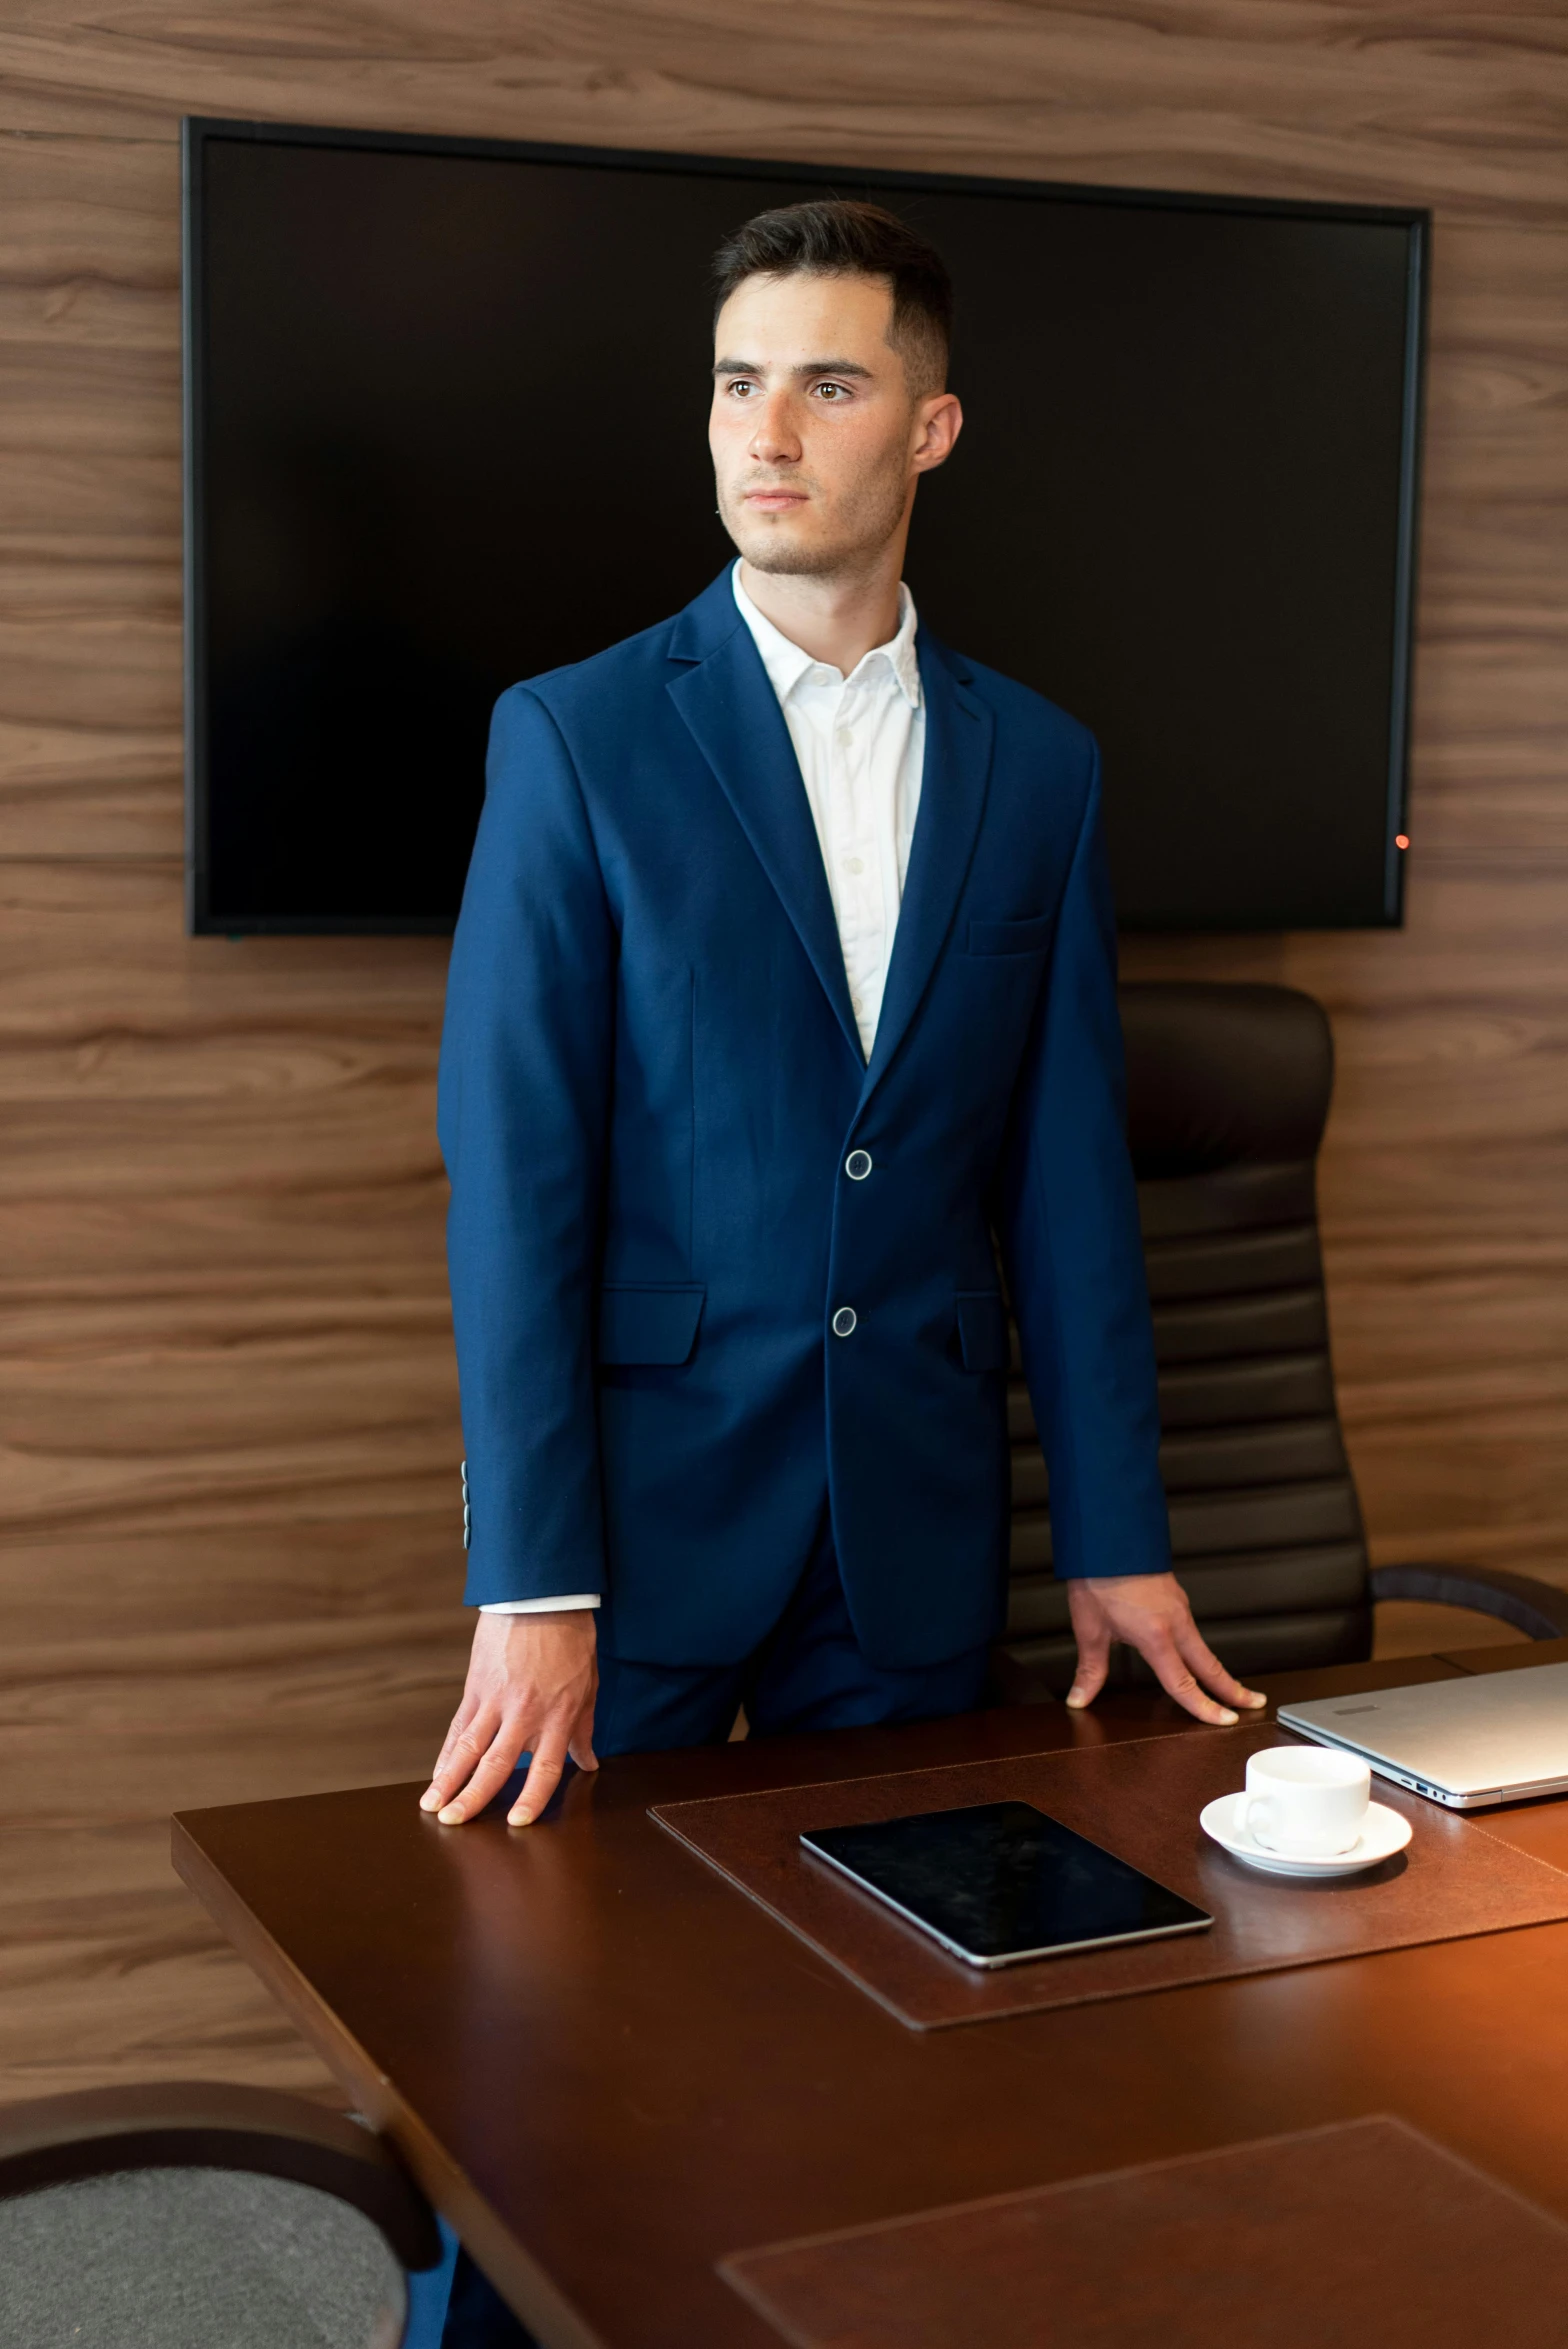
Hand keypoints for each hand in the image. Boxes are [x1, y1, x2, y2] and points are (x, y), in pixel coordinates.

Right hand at [420, 1610, 598, 1826]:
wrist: (543, 1598)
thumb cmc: (570, 1641)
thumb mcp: (587, 1687)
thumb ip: (583, 1729)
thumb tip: (588, 1763)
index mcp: (557, 1717)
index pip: (544, 1768)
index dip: (531, 1798)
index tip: (517, 1822)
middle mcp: (524, 1713)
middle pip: (496, 1764)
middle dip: (474, 1797)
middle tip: (455, 1823)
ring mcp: (496, 1700)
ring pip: (467, 1748)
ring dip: (448, 1779)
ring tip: (432, 1806)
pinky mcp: (476, 1687)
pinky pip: (459, 1725)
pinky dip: (446, 1752)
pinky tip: (437, 1773)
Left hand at [1064, 1573, 1265, 1725]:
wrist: (1105, 1538)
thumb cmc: (1097, 1578)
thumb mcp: (1089, 1628)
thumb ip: (1090, 1669)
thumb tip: (1079, 1698)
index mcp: (1156, 1635)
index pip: (1184, 1683)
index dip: (1205, 1707)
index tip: (1225, 1721)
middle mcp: (1175, 1622)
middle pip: (1210, 1665)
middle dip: (1233, 1689)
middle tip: (1254, 1703)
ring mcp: (1179, 1607)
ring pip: (1204, 1646)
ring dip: (1218, 1669)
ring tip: (1230, 1686)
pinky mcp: (1176, 1596)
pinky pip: (1193, 1630)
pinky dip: (1201, 1649)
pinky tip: (1196, 1655)